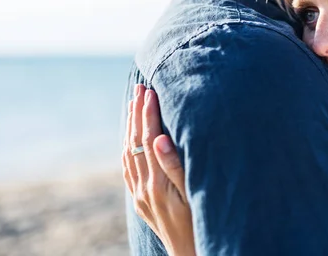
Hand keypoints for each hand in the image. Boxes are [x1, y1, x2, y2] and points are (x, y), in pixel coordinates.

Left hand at [122, 84, 195, 255]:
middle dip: (138, 112)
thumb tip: (159, 139)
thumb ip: (176, 167)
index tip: (150, 91)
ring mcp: (140, 195)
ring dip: (131, 126)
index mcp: (158, 183)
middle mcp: (144, 188)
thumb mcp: (193, 195)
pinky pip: (128, 169)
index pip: (150, 138)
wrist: (190, 253)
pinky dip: (128, 147)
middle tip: (140, 88)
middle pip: (136, 142)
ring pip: (129, 153)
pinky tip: (131, 139)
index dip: (149, 113)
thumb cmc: (199, 224)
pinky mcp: (140, 201)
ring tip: (134, 104)